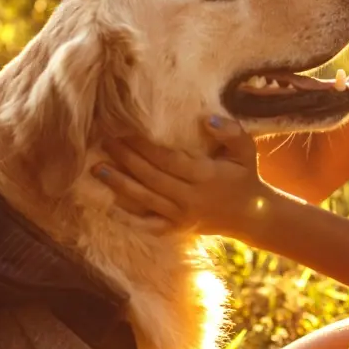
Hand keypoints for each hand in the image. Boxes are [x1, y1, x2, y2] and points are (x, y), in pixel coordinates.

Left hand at [94, 116, 267, 237]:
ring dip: (119, 184)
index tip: (126, 129)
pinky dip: (128, 218)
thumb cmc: (245, 175)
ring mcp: (181, 216)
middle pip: (151, 178)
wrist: (251, 215)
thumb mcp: (247, 150)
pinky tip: (109, 204)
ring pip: (145, 200)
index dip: (145, 146)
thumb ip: (231, 132)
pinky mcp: (176, 229)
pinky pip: (148, 225)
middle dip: (125, 159)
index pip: (168, 159)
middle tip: (104, 140)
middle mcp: (190, 198)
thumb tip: (207, 120)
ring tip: (98, 168)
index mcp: (205, 176)